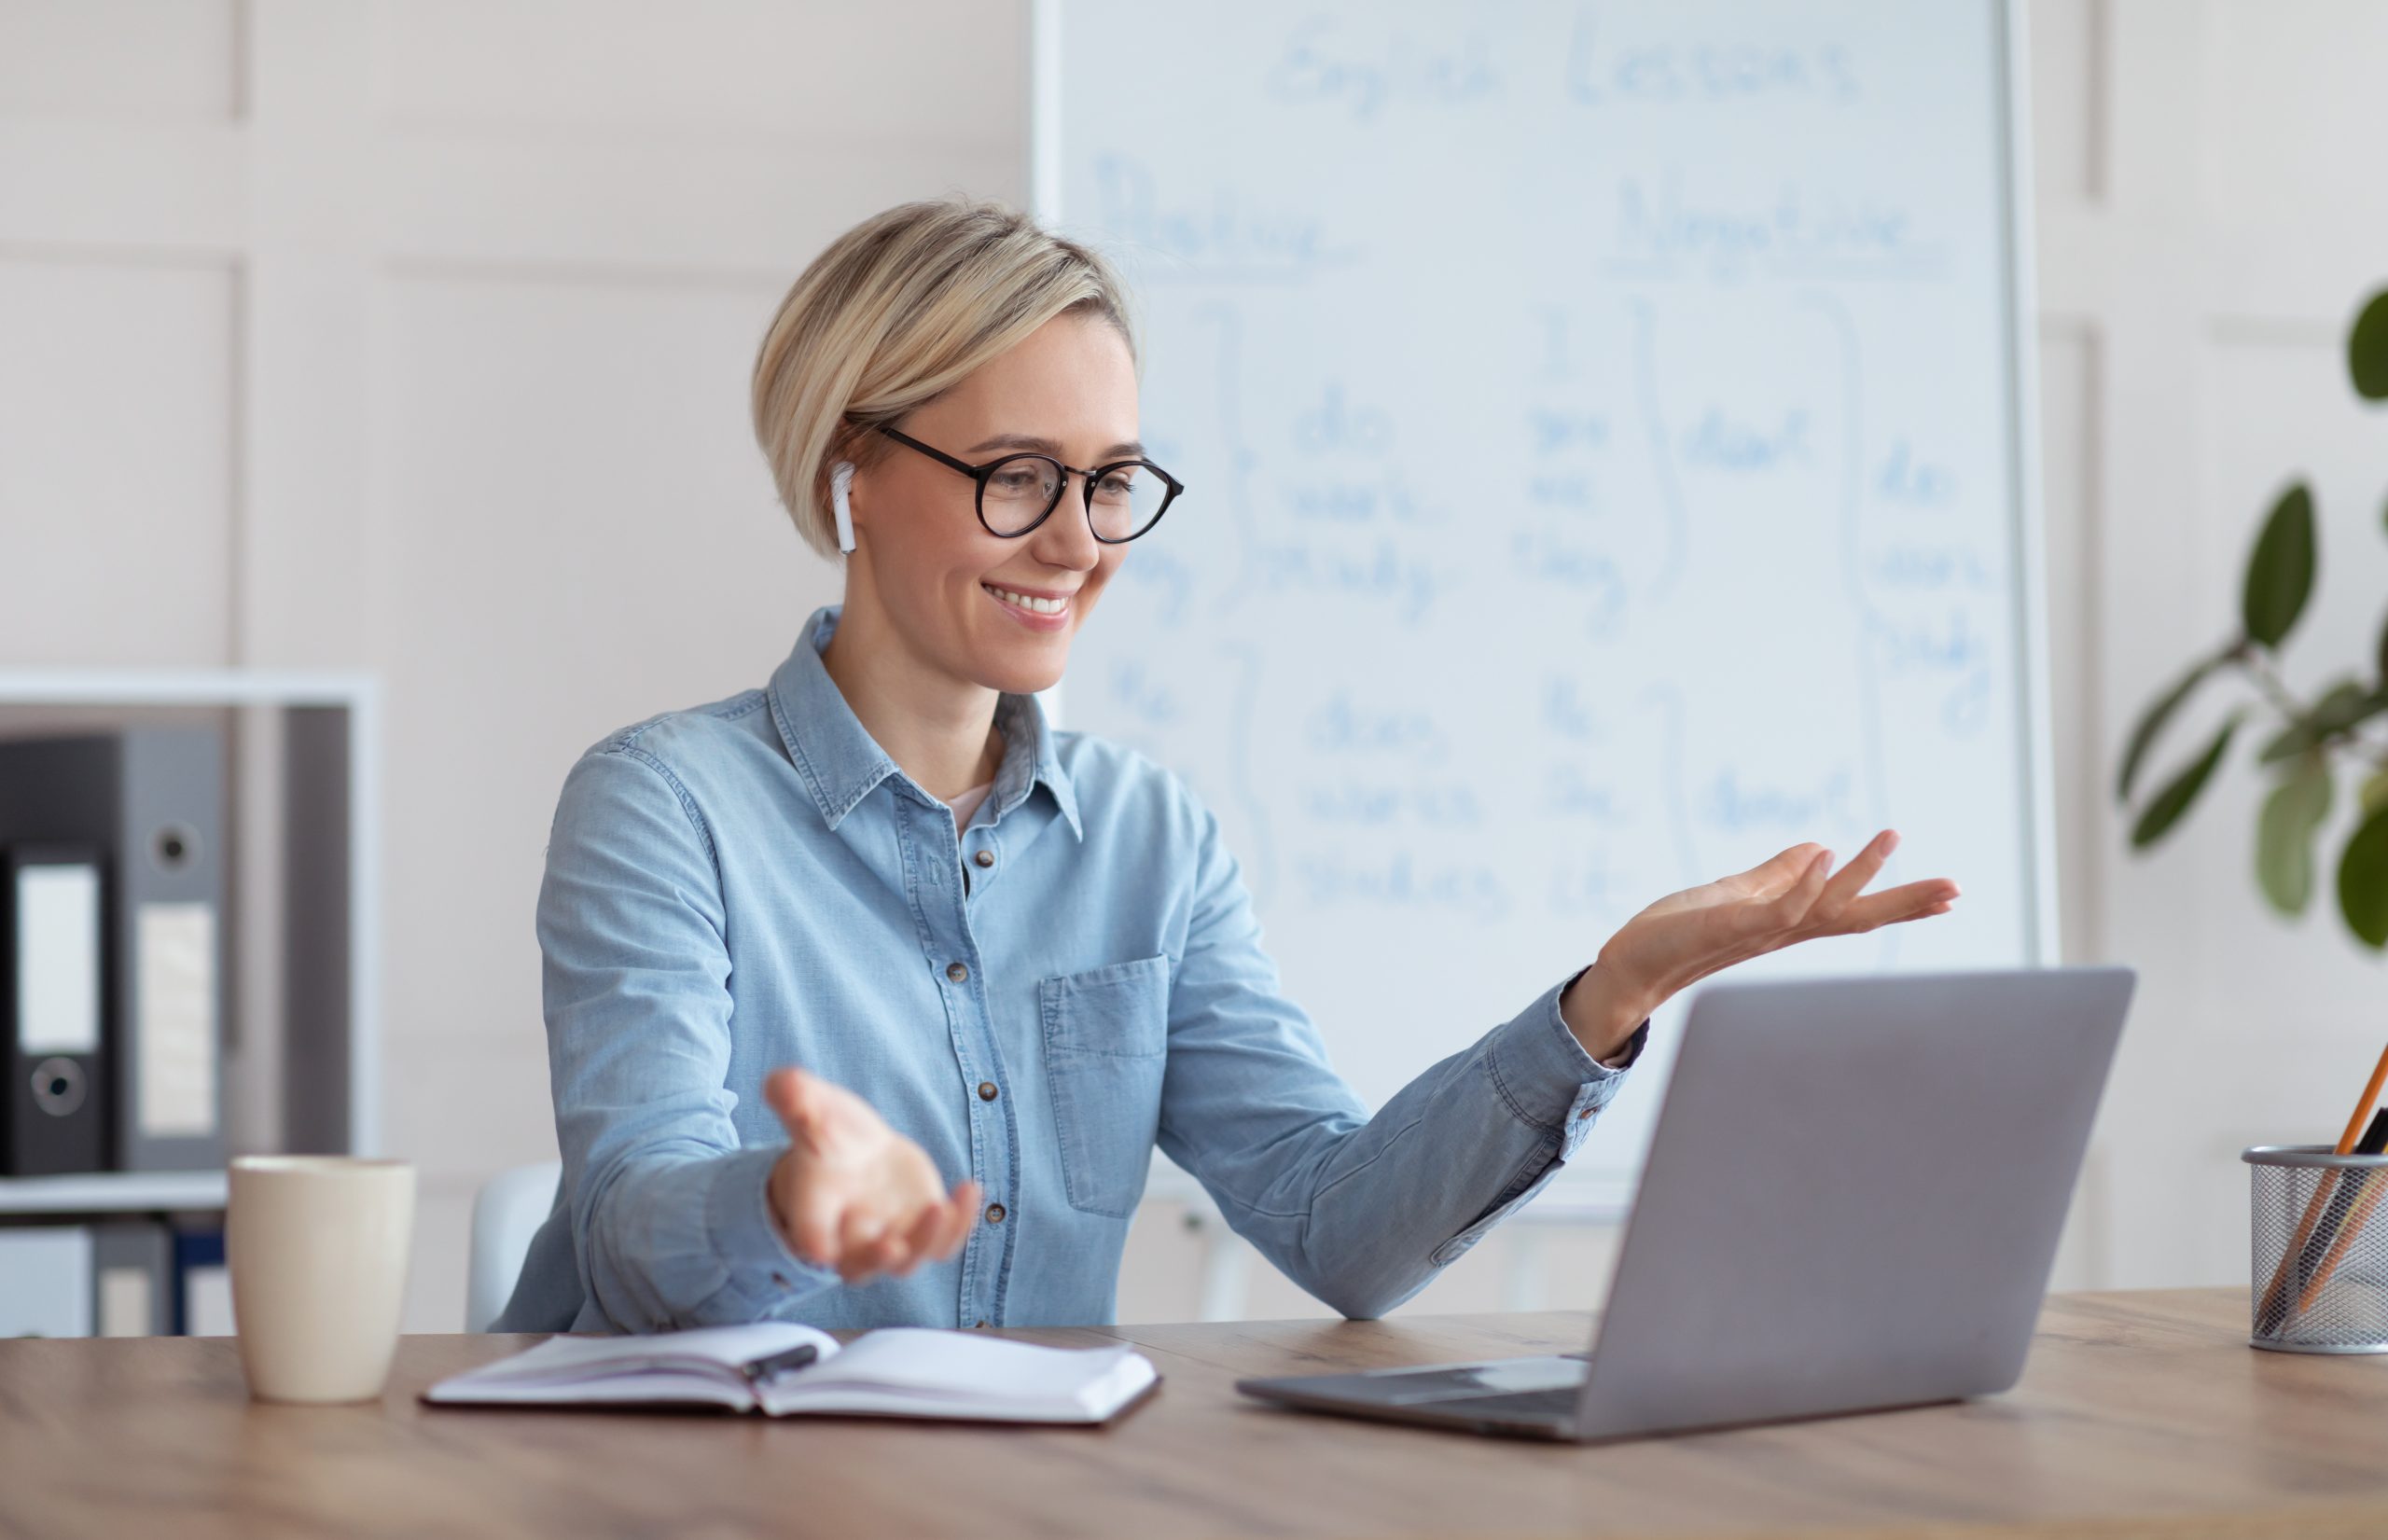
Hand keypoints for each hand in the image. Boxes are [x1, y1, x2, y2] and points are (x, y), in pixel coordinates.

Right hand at [764, 1066, 981, 1285]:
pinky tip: (970, 1188)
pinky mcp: (926, 1232)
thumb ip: (798, 1103)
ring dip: (926, 1241)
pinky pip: (946, 1241)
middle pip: (860, 1266)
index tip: (821, 1247)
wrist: (860, 1155)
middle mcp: (851, 1241)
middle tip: (892, 1246)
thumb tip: (779, 1082)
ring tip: (940, 1207)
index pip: (810, 1239)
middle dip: (876, 1259)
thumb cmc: (829, 1138)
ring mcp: (892, 1241)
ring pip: (909, 1261)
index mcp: (815, 1217)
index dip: (815, 1244)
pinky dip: (961, 1223)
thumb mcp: (814, 1114)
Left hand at [1560, 829, 1959, 1057]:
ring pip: (1824, 906)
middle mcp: (1784, 931)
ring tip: (1891, 837)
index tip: (1951, 894)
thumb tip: (1819, 848)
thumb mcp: (1736, 895)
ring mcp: (1760, 931)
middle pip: (1857, 915)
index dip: (1902, 901)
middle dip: (1907, 902)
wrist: (1633, 964)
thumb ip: (1776, 874)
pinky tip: (1825, 854)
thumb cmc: (1681, 932)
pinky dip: (1802, 882)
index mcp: (1791, 922)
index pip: (1856, 910)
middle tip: (1957, 888)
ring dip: (1860, 873)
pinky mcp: (1730, 927)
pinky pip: (1776, 908)